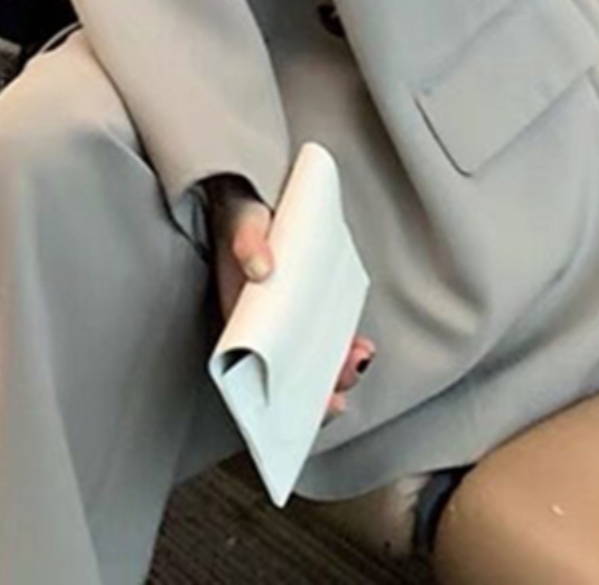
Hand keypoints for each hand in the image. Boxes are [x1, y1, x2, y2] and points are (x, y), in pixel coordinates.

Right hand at [207, 174, 376, 424]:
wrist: (251, 193)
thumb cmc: (241, 215)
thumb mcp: (243, 222)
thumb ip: (247, 241)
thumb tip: (260, 267)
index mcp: (238, 317)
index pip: (256, 371)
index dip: (281, 398)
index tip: (305, 407)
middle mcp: (261, 325)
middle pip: (287, 374)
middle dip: (316, 391)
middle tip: (338, 399)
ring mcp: (284, 317)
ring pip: (308, 359)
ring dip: (334, 370)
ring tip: (359, 360)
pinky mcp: (304, 305)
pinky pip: (322, 335)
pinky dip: (340, 346)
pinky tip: (359, 347)